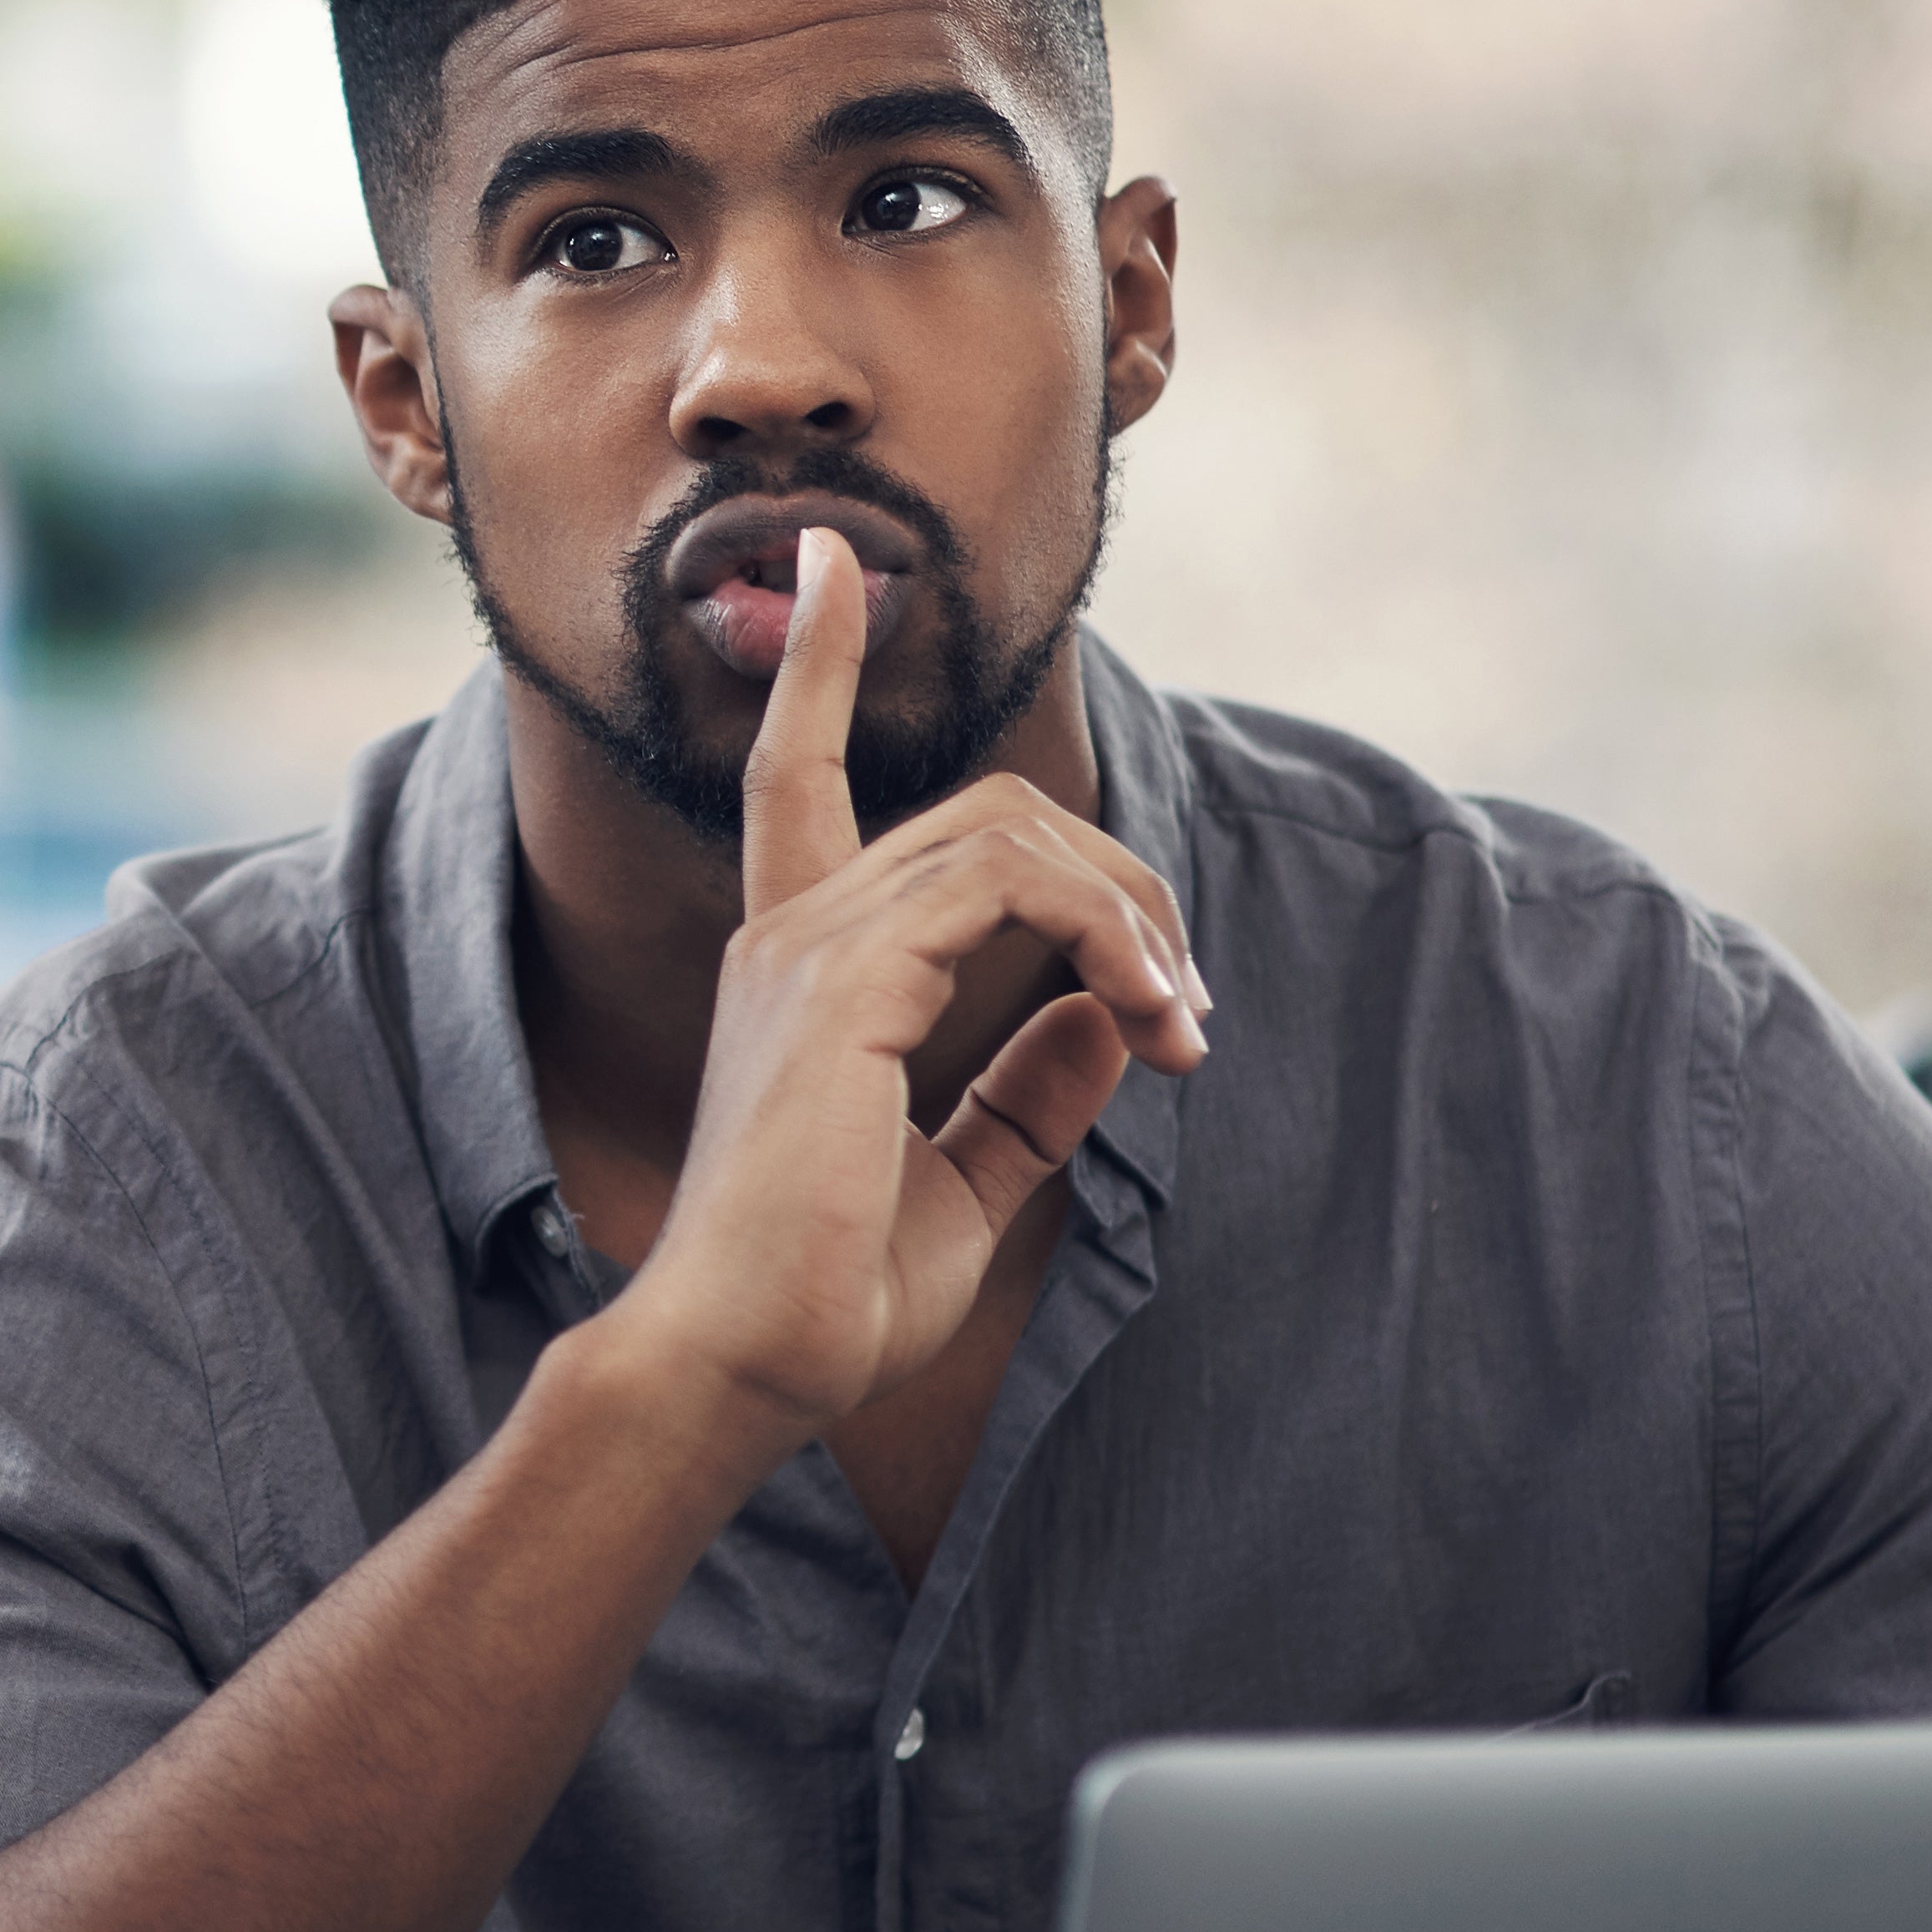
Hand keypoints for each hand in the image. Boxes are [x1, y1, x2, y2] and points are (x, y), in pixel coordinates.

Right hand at [608, 535, 1207, 1433]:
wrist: (744, 1364)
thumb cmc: (828, 1297)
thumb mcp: (959, 1184)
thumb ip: (1024, 1098)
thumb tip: (1106, 1029)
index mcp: (800, 967)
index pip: (795, 774)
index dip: (817, 665)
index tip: (834, 567)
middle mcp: (795, 933)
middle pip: (984, 814)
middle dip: (1117, 877)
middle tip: (1187, 1002)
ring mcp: (812, 948)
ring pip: (1009, 833)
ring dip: (1128, 913)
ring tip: (1181, 1017)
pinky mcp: (849, 983)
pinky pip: (1006, 888)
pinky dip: (1105, 936)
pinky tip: (1148, 1017)